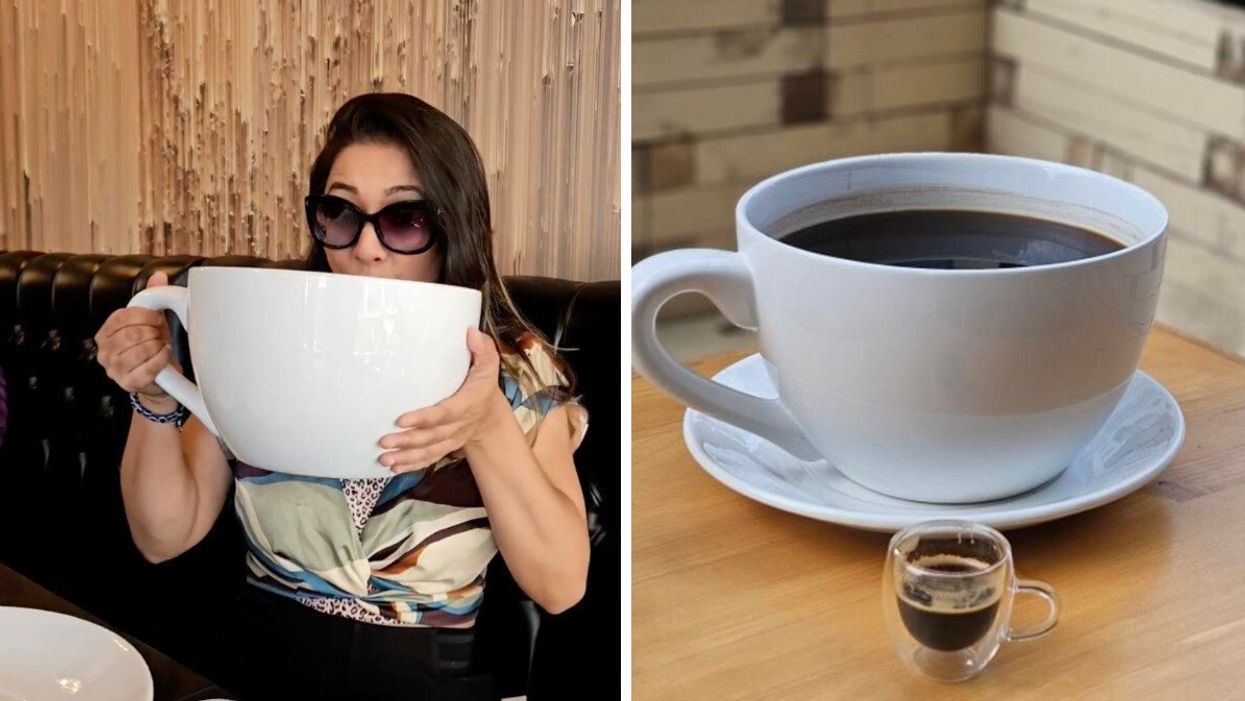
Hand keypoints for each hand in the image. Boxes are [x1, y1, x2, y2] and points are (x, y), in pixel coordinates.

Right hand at [94, 272, 181, 400]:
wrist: (160, 376)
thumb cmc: (152, 346)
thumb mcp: (151, 321)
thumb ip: (152, 298)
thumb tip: (159, 276)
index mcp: (105, 333)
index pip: (120, 318)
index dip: (143, 315)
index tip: (156, 318)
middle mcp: (104, 352)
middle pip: (130, 335)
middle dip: (152, 332)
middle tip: (159, 334)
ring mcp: (114, 370)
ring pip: (139, 351)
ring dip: (157, 346)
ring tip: (161, 346)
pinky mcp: (128, 384)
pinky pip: (148, 368)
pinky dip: (161, 359)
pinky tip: (164, 355)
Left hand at [378, 328, 509, 472]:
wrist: (490, 416)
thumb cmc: (483, 385)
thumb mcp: (488, 365)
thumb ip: (482, 349)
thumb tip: (470, 333)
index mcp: (469, 403)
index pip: (445, 413)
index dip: (424, 418)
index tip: (401, 419)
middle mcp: (460, 424)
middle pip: (433, 436)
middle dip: (408, 441)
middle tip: (384, 441)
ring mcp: (452, 439)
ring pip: (429, 451)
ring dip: (406, 456)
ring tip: (384, 458)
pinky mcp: (445, 447)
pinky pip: (429, 459)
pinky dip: (412, 464)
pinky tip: (393, 468)